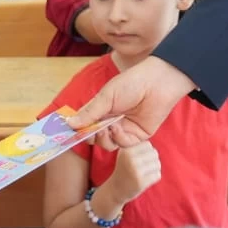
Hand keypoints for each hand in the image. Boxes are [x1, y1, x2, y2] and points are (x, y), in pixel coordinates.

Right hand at [67, 54, 192, 149]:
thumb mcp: (106, 96)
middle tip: (92, 131)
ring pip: (108, 144)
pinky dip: (118, 138)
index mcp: (102, 109)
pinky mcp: (137, 136)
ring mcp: (124, 129)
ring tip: (107, 128)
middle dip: (91, 136)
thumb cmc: (132, 83)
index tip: (70, 134)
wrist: (158, 84)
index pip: (85, 124)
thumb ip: (89, 112)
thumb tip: (69, 124)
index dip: (77, 130)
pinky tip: (118, 127)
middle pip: (95, 137)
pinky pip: (123, 144)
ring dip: (104, 139)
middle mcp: (111, 120)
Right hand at [100, 142, 161, 205]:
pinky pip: (157, 175)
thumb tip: (151, 141)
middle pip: (154, 153)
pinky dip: (154, 177)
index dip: (147, 151)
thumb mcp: (124, 154)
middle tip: (144, 167)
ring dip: (154, 169)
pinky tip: (145, 180)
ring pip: (157, 164)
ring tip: (145, 173)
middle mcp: (130, 159)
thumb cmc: (124, 169)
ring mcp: (136, 171)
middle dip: (152, 159)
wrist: (115, 190)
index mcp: (126, 151)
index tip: (141, 158)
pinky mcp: (141, 182)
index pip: (147, 145)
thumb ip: (137, 146)